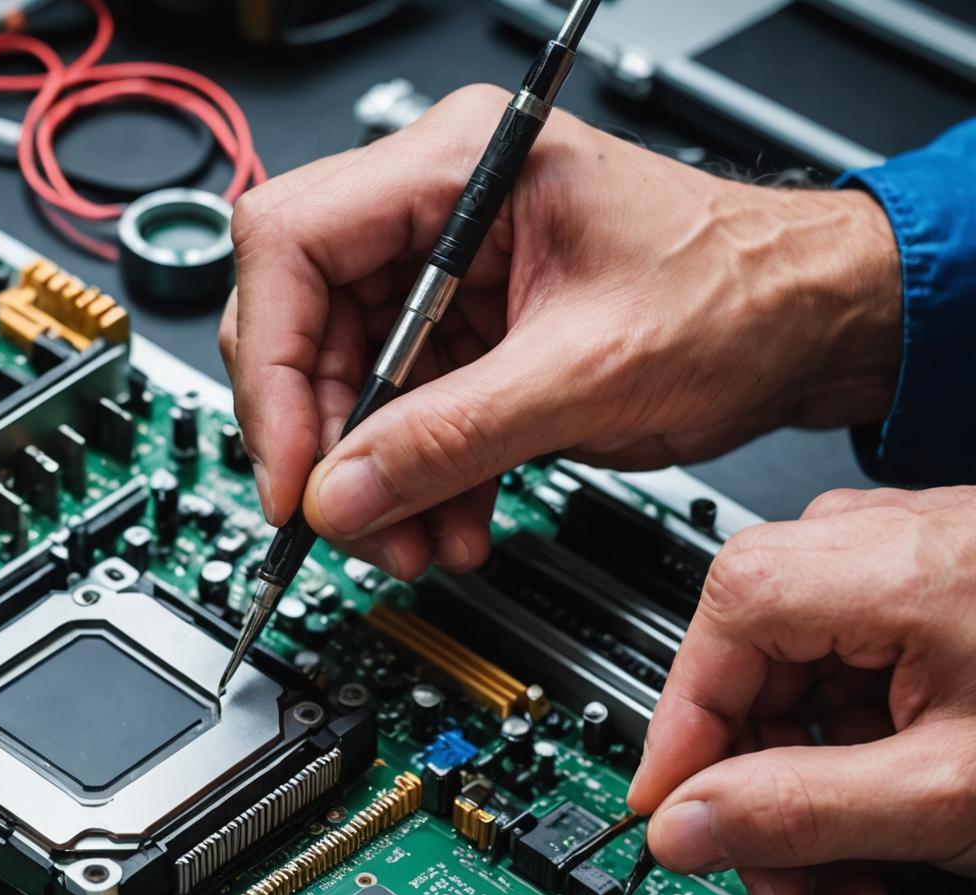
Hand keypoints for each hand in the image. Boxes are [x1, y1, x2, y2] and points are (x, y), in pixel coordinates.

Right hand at [220, 86, 900, 578]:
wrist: (810, 328)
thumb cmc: (738, 293)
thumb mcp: (583, 373)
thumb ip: (449, 439)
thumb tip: (340, 495)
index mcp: (460, 166)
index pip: (290, 245)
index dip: (272, 366)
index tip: (292, 467)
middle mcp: (437, 213)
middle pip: (302, 323)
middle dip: (323, 439)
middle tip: (345, 518)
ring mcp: (446, 279)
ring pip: (345, 386)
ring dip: (372, 479)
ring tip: (414, 540)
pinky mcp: (466, 340)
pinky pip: (399, 418)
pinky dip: (412, 482)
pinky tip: (446, 524)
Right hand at [627, 487, 975, 894]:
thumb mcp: (946, 793)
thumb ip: (793, 814)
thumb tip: (681, 827)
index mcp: (879, 559)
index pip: (712, 632)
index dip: (678, 737)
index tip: (669, 817)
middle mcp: (880, 541)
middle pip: (754, 666)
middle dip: (759, 789)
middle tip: (780, 878)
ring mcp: (912, 567)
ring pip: (803, 683)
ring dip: (808, 788)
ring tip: (851, 876)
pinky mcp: (940, 600)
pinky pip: (857, 679)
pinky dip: (858, 758)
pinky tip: (886, 830)